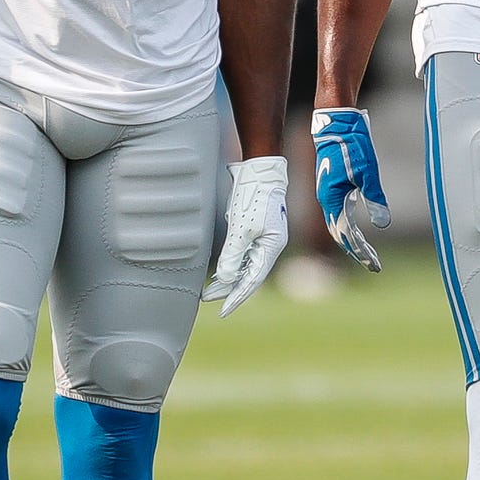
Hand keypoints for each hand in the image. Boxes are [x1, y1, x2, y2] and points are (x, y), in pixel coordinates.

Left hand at [204, 156, 287, 317]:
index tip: (223, 311)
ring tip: (209, 290)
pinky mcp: (253, 229)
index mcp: (271, 247)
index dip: (237, 297)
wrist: (260, 169)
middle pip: (248, 275)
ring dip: (227, 278)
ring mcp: (262, 237)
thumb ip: (234, 254)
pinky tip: (220, 271)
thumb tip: (226, 278)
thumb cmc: (254, 195)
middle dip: (228, 290)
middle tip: (207, 299)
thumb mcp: (243, 227)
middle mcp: (268, 246)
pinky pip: (241, 253)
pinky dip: (230, 263)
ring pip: (244, 265)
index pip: (253, 281)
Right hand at [310, 108, 389, 270]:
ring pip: (339, 224)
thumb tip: (382, 224)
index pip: (346, 234)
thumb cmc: (352, 146)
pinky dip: (350, 226)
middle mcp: (328, 199)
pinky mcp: (334, 187)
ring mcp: (330, 194)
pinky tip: (359, 232)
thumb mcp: (367, 172)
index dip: (360, 251)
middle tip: (373, 265)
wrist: (336, 124)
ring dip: (353, 240)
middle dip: (357, 250)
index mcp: (332, 199)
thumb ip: (374, 198)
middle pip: (340, 234)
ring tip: (366, 253)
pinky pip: (340, 213)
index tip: (373, 264)